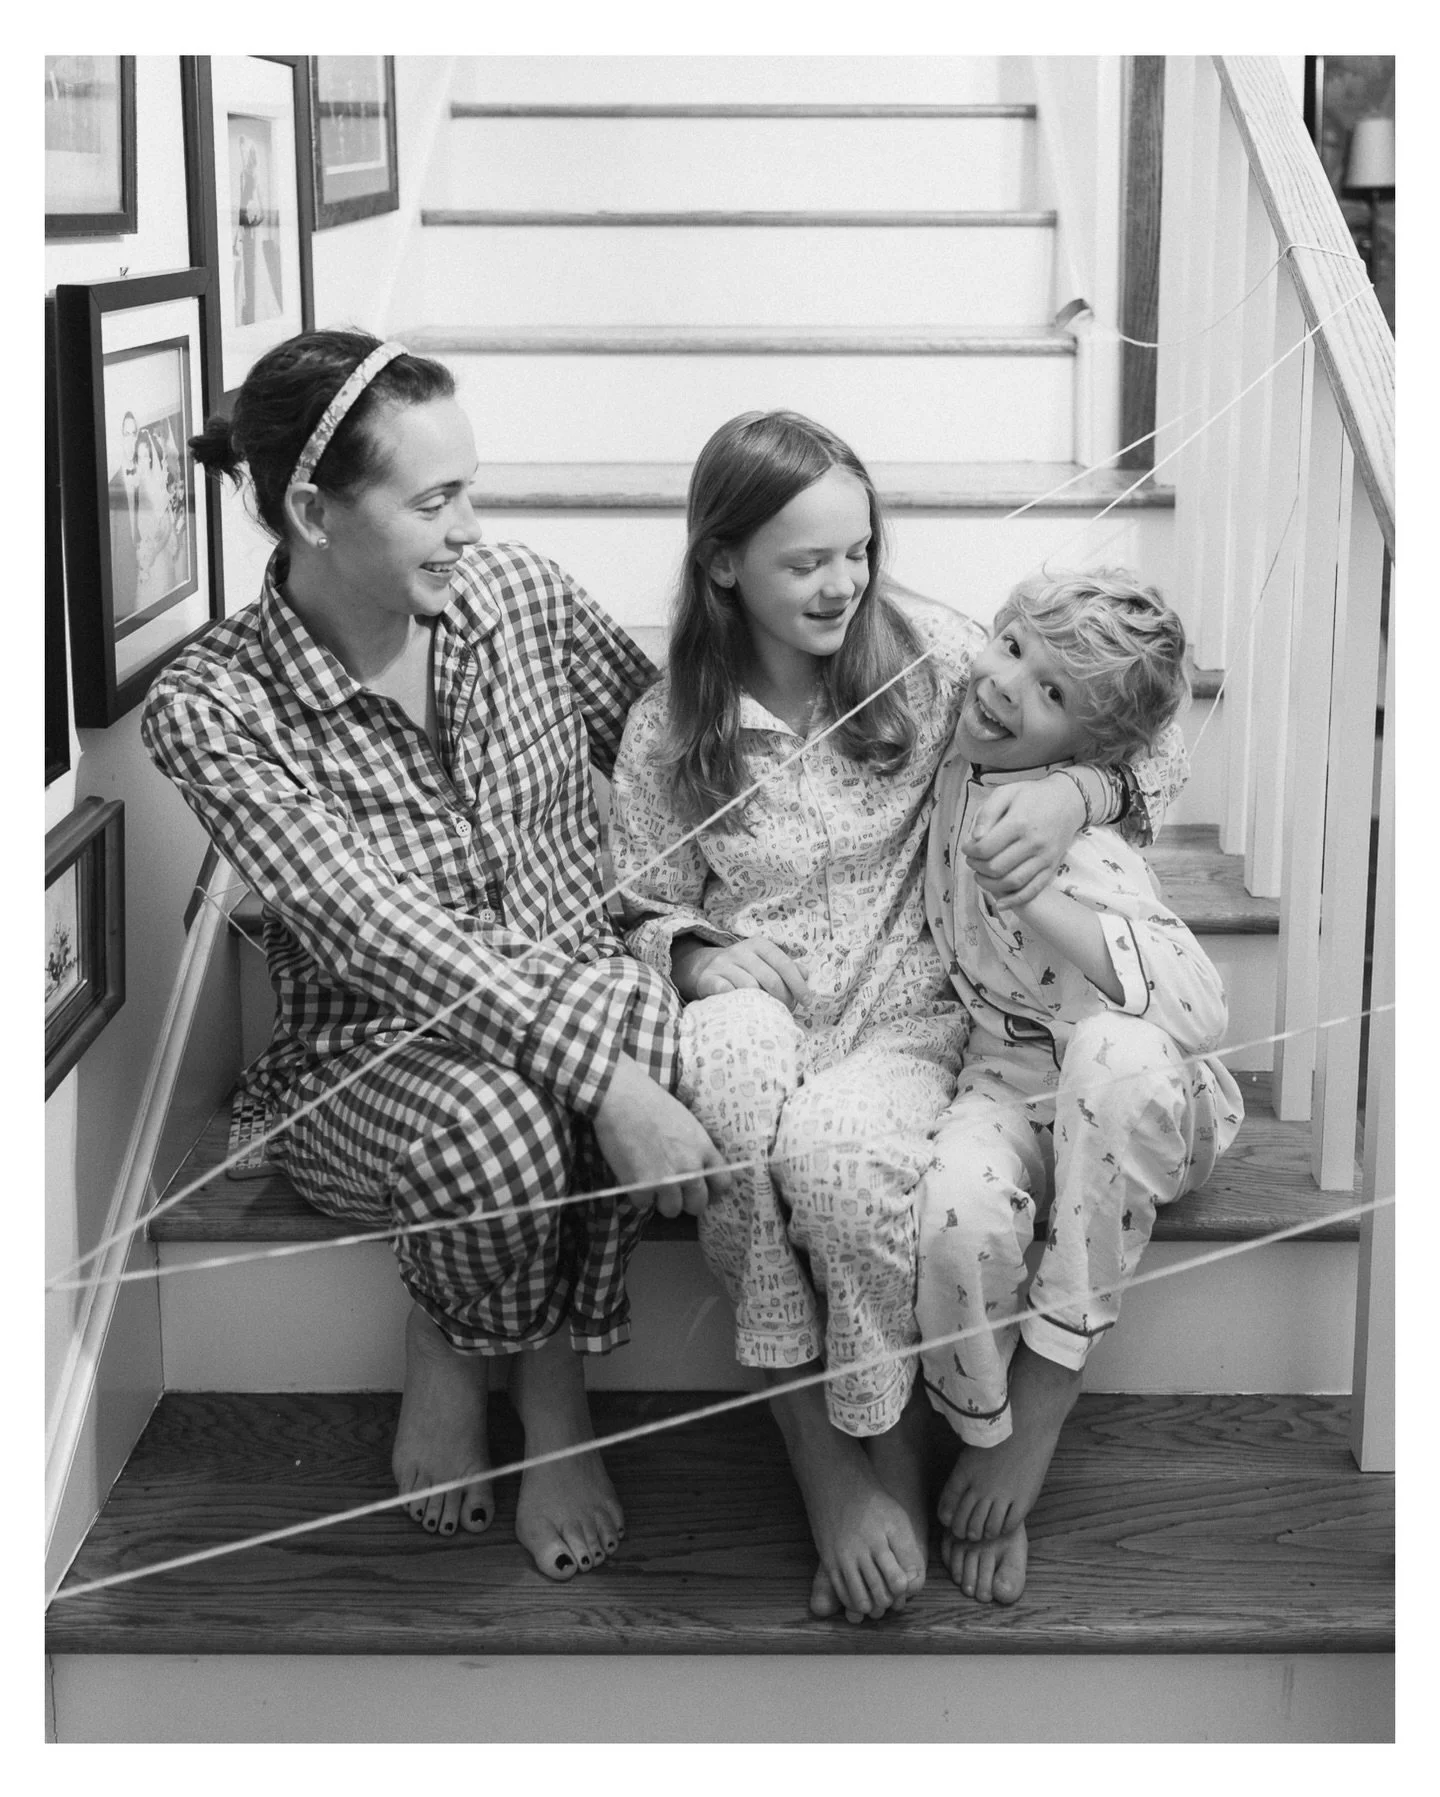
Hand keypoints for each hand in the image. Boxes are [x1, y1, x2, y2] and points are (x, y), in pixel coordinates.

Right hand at [593, 1054, 736, 1218]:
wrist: (622, 1099)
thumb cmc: (651, 1102)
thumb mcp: (686, 1122)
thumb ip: (695, 1147)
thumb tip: (696, 1167)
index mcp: (703, 1149)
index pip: (723, 1183)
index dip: (712, 1189)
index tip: (703, 1189)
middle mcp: (690, 1168)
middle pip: (698, 1205)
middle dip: (686, 1201)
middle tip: (673, 1191)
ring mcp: (667, 1180)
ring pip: (671, 1210)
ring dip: (661, 1200)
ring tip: (650, 1183)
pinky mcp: (642, 1187)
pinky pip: (643, 1204)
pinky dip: (637, 1194)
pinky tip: (632, 1176)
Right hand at [671, 934, 808, 1009]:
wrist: (705, 968)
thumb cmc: (745, 968)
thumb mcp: (766, 962)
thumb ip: (787, 967)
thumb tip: (806, 975)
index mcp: (759, 945)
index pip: (784, 964)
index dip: (798, 984)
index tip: (807, 1001)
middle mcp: (740, 951)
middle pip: (770, 978)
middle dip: (784, 998)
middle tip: (787, 1010)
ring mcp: (723, 964)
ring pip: (749, 986)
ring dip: (763, 1003)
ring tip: (769, 1012)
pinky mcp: (708, 978)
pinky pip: (726, 991)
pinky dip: (737, 1001)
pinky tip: (745, 1008)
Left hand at [961, 774, 1086, 907]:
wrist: (1068, 800)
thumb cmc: (1033, 796)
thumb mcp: (1006, 793)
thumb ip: (987, 813)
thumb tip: (975, 838)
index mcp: (1019, 823)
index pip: (986, 848)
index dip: (970, 852)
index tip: (967, 848)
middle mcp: (1033, 843)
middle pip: (996, 868)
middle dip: (977, 868)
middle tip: (972, 861)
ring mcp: (1045, 858)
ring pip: (1012, 882)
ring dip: (990, 885)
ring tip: (981, 876)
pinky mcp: (1052, 867)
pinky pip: (1033, 890)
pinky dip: (1015, 901)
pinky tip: (1000, 903)